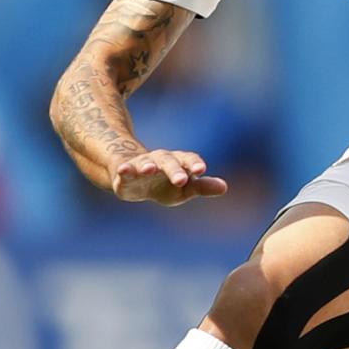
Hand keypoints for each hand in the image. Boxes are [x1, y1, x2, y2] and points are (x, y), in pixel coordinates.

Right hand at [111, 149, 227, 206]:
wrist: (135, 180)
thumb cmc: (165, 185)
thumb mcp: (185, 189)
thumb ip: (202, 187)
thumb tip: (224, 187)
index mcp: (178, 162)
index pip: (189, 160)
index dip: (194, 164)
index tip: (201, 170)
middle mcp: (161, 160)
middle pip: (169, 161)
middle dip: (175, 170)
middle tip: (182, 180)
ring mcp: (142, 164)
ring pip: (146, 163)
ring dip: (148, 165)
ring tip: (149, 169)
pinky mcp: (125, 172)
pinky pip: (124, 169)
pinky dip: (124, 169)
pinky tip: (123, 170)